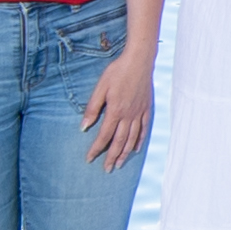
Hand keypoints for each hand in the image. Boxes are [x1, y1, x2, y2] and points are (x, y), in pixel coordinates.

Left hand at [84, 50, 155, 166]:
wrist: (139, 61)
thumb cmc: (117, 72)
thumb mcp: (100, 88)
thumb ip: (92, 108)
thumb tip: (84, 127)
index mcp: (115, 111)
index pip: (104, 135)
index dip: (96, 148)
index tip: (89, 158)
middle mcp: (128, 115)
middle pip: (119, 141)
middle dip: (111, 156)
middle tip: (106, 169)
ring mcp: (139, 113)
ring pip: (132, 138)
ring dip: (125, 153)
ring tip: (119, 164)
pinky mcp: (146, 109)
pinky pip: (144, 129)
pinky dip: (139, 140)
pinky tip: (136, 148)